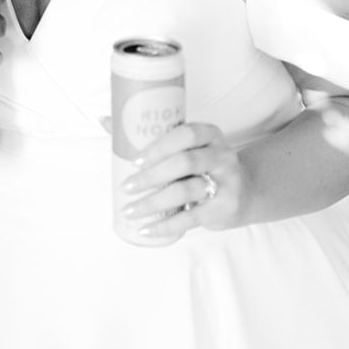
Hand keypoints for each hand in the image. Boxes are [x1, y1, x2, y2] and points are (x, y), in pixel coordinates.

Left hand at [118, 122, 246, 241]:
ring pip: (186, 192)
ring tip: (129, 211)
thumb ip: (148, 134)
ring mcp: (227, 183)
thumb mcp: (185, 146)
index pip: (186, 134)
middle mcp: (222, 156)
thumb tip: (104, 120)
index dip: (160, 146)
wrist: (244, 192)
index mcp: (209, 134)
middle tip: (126, 187)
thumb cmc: (201, 163)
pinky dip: (166, 226)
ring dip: (153, 203)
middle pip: (185, 163)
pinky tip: (145, 229)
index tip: (135, 160)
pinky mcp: (224, 208)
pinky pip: (192, 218)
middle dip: (151, 176)